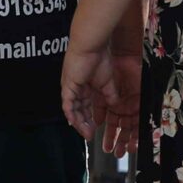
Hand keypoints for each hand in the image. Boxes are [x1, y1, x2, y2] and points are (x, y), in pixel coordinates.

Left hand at [61, 40, 138, 155]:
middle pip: (78, 111)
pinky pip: (67, 104)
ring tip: (86, 133)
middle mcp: (76, 89)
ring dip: (79, 123)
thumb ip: (110, 96)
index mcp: (85, 87)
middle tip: (90, 135)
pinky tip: (75, 124)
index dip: (90, 119)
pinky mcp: (68, 86)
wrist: (92, 47)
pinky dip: (71, 115)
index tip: (95, 129)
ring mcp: (71, 88)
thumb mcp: (109, 83)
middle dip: (84, 124)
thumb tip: (115, 107)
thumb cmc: (100, 60)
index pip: (85, 107)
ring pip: (72, 110)